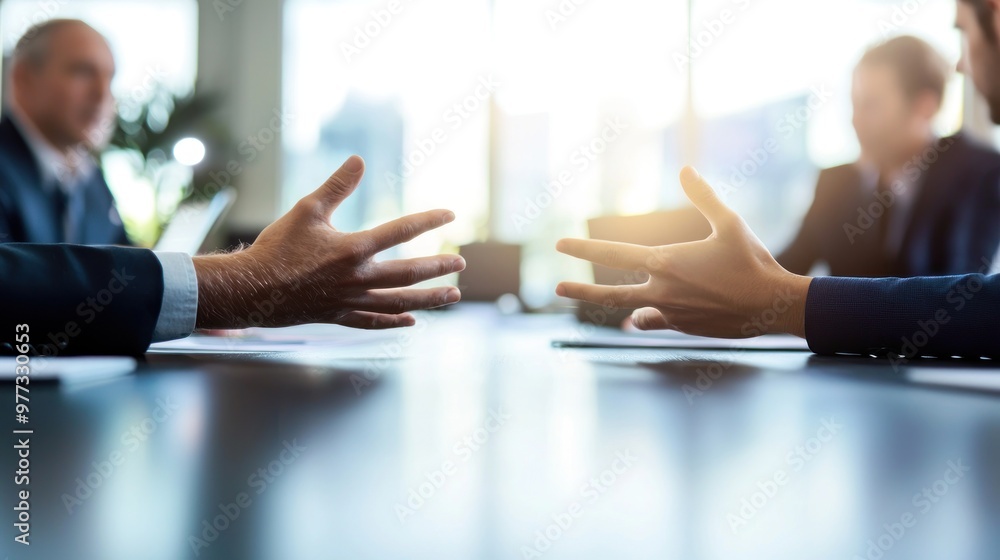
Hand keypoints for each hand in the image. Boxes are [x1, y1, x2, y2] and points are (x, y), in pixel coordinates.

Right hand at [193, 156, 465, 329]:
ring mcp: (350, 300)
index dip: (428, 220)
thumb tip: (359, 160)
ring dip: (429, 299)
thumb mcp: (306, 209)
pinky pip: (373, 321)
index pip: (401, 230)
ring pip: (399, 302)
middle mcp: (358, 278)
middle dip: (438, 267)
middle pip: (409, 273)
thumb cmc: (277, 246)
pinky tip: (412, 322)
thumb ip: (336, 186)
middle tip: (461, 263)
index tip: (450, 215)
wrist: (250, 290)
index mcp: (353, 249)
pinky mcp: (339, 316)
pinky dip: (393, 322)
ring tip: (453, 296)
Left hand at [555, 167, 811, 337]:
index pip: (613, 255)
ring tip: (599, 303)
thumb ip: (704, 197)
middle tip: (557, 288)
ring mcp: (671, 313)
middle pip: (609, 294)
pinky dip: (647, 317)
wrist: (773, 306)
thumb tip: (685, 169)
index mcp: (666, 262)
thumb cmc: (752, 261)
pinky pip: (655, 322)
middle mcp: (662, 290)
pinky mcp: (683, 328)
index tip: (560, 245)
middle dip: (580, 291)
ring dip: (616, 306)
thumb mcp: (730, 222)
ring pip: (632, 311)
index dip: (583, 249)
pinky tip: (640, 316)